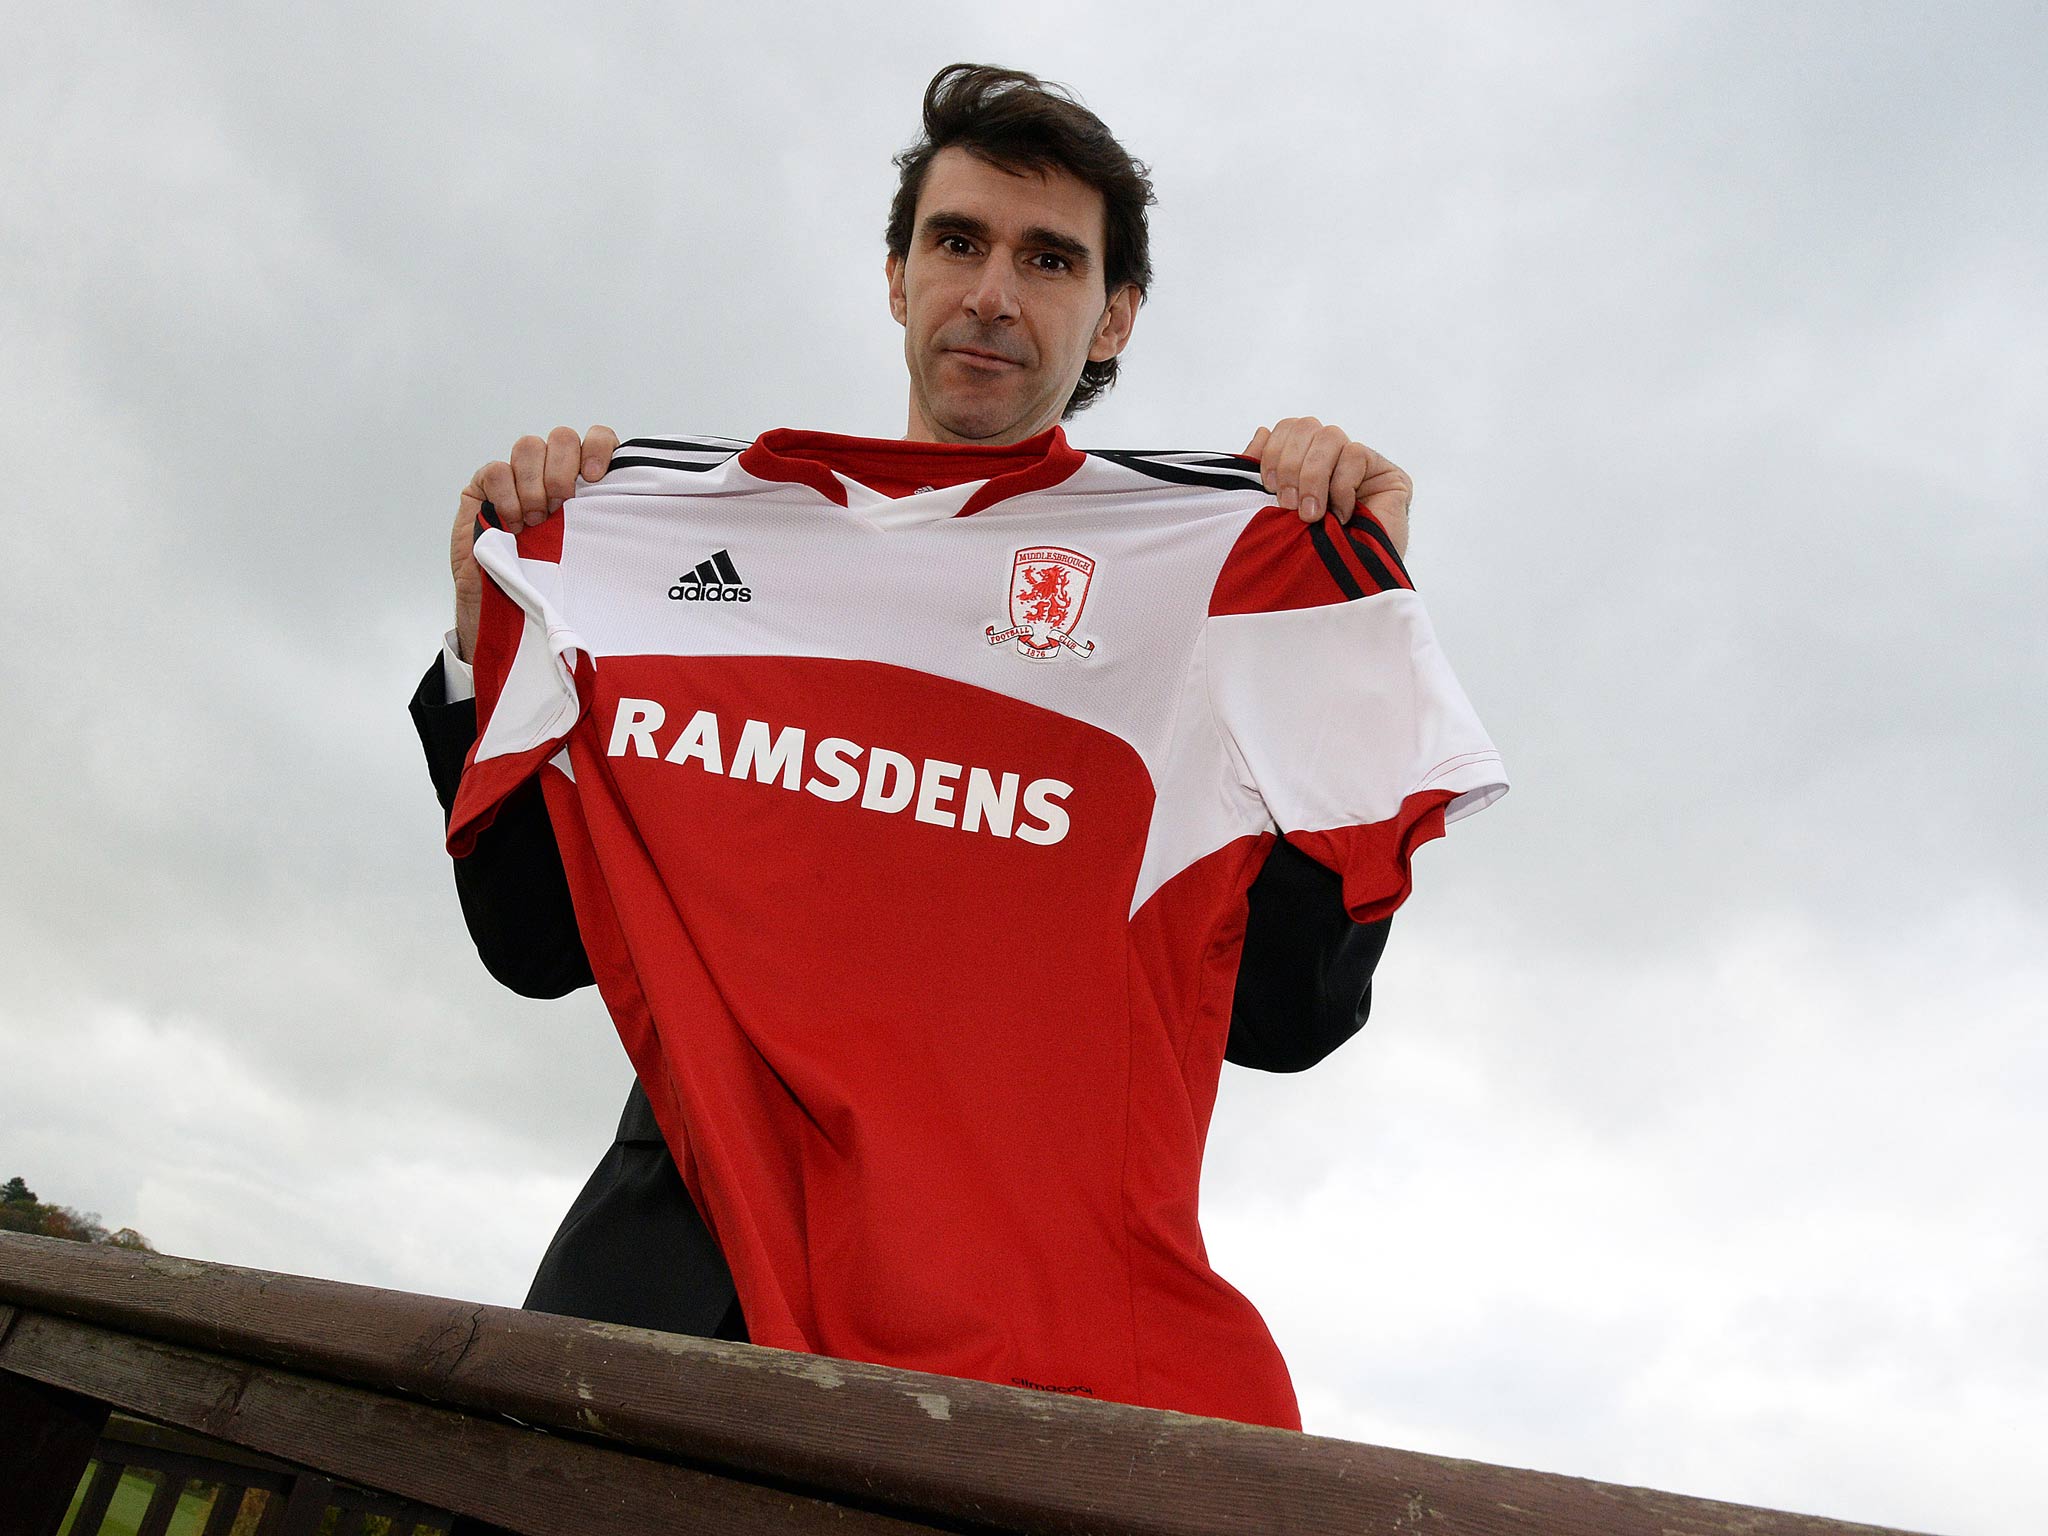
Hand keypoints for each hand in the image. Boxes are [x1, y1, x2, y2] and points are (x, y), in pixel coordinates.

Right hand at [451, 425, 617, 661]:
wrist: (509, 610)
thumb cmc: (554, 581)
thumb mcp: (589, 549)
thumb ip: (603, 521)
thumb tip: (635, 507)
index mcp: (584, 481)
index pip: (598, 438)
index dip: (599, 447)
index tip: (596, 477)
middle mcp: (552, 472)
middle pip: (562, 437)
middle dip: (562, 469)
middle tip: (559, 505)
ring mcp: (518, 476)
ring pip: (529, 447)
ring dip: (534, 484)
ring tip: (535, 520)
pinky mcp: (484, 487)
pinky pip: (497, 470)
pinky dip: (506, 495)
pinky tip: (512, 523)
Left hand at [1242, 418, 1412, 557]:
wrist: (1341, 591)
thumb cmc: (1306, 557)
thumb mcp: (1273, 512)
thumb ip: (1263, 473)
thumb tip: (1261, 431)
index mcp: (1305, 463)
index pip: (1288, 428)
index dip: (1273, 450)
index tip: (1266, 486)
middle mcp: (1333, 460)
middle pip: (1306, 427)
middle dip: (1290, 465)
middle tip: (1288, 506)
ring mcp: (1361, 466)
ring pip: (1330, 436)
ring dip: (1314, 476)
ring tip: (1312, 515)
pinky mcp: (1388, 474)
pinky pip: (1355, 455)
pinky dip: (1342, 486)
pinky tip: (1342, 516)